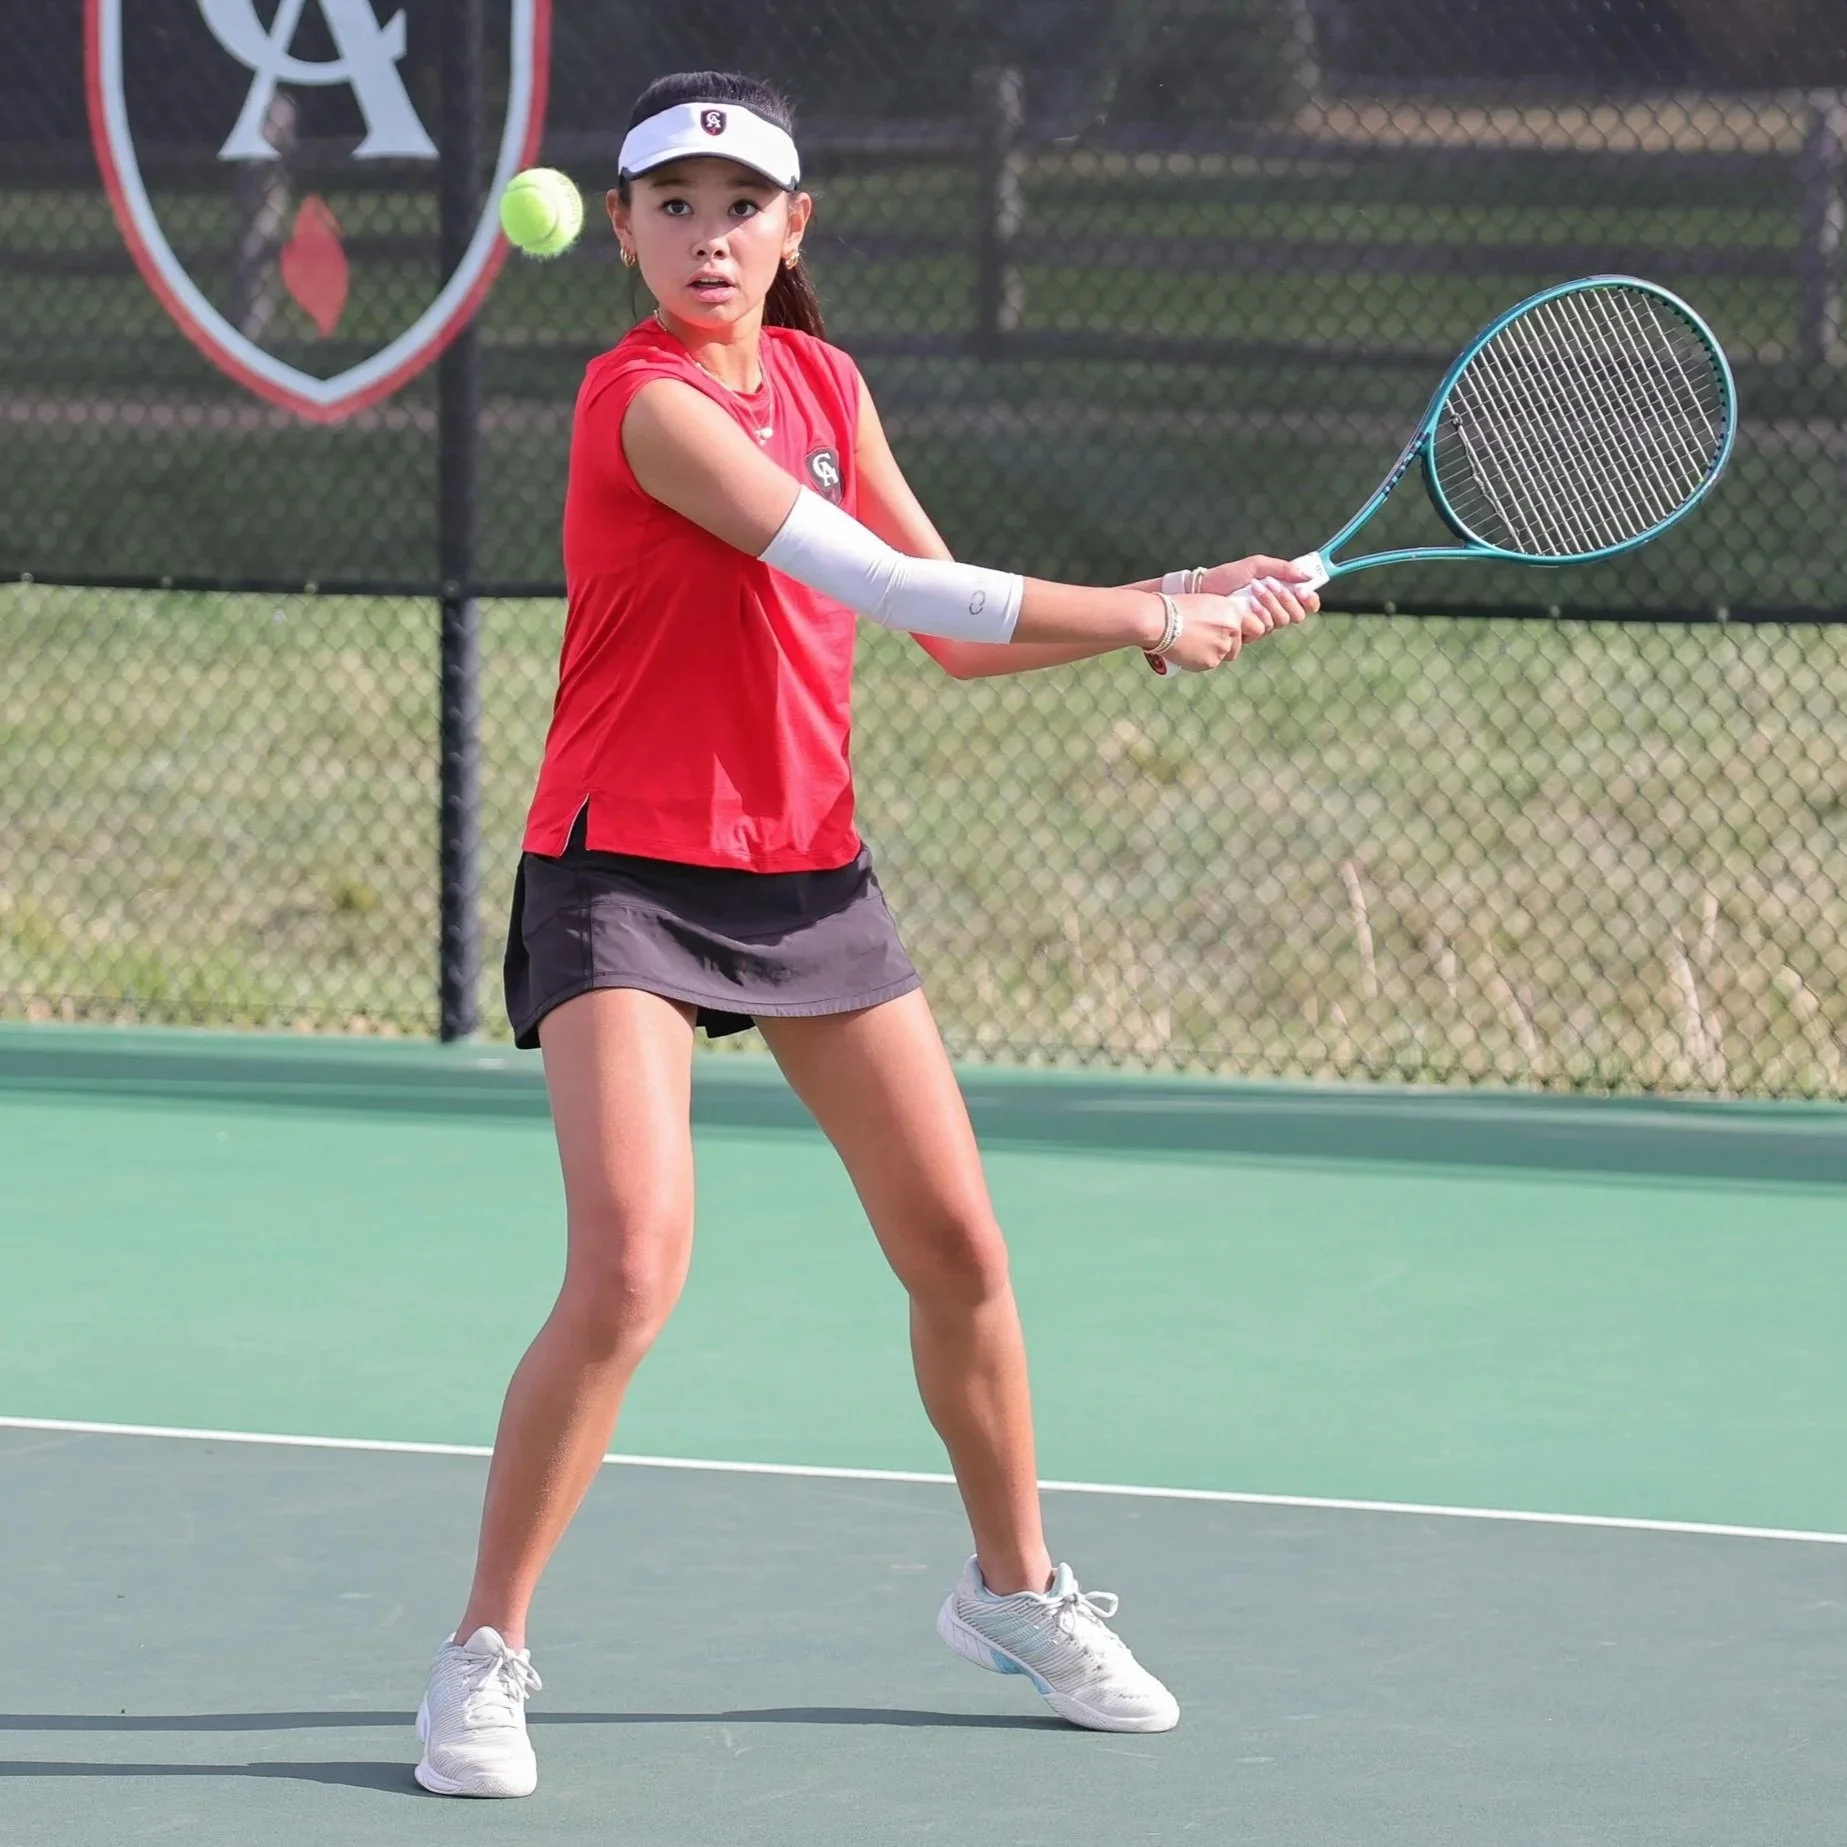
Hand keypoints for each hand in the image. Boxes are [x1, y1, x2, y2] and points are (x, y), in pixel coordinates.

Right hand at [1157, 591, 1258, 672]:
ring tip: (1193, 643)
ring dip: (1212, 653)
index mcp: (1234, 612)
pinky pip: (1210, 663)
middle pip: (1238, 646)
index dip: (1246, 633)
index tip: (1236, 634)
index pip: (1256, 628)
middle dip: (1227, 646)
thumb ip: (1222, 615)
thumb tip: (1227, 625)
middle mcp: (1233, 629)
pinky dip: (1201, 659)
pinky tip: (1187, 650)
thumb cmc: (1177, 607)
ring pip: (1223, 656)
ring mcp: (1223, 647)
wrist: (1161, 621)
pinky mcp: (1211, 662)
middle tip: (1208, 641)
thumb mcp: (1207, 603)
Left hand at [1198, 556, 1319, 637]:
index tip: (1304, 591)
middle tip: (1269, 584)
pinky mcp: (1247, 635)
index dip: (1310, 600)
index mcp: (1280, 595)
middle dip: (1284, 599)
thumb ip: (1282, 568)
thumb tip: (1309, 575)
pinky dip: (1256, 616)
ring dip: (1268, 604)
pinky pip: (1262, 631)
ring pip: (1278, 623)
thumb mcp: (1255, 566)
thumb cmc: (1227, 576)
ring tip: (1253, 589)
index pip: (1306, 605)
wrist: (1202, 589)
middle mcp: (1273, 612)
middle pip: (1295, 616)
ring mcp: (1260, 625)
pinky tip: (1245, 607)